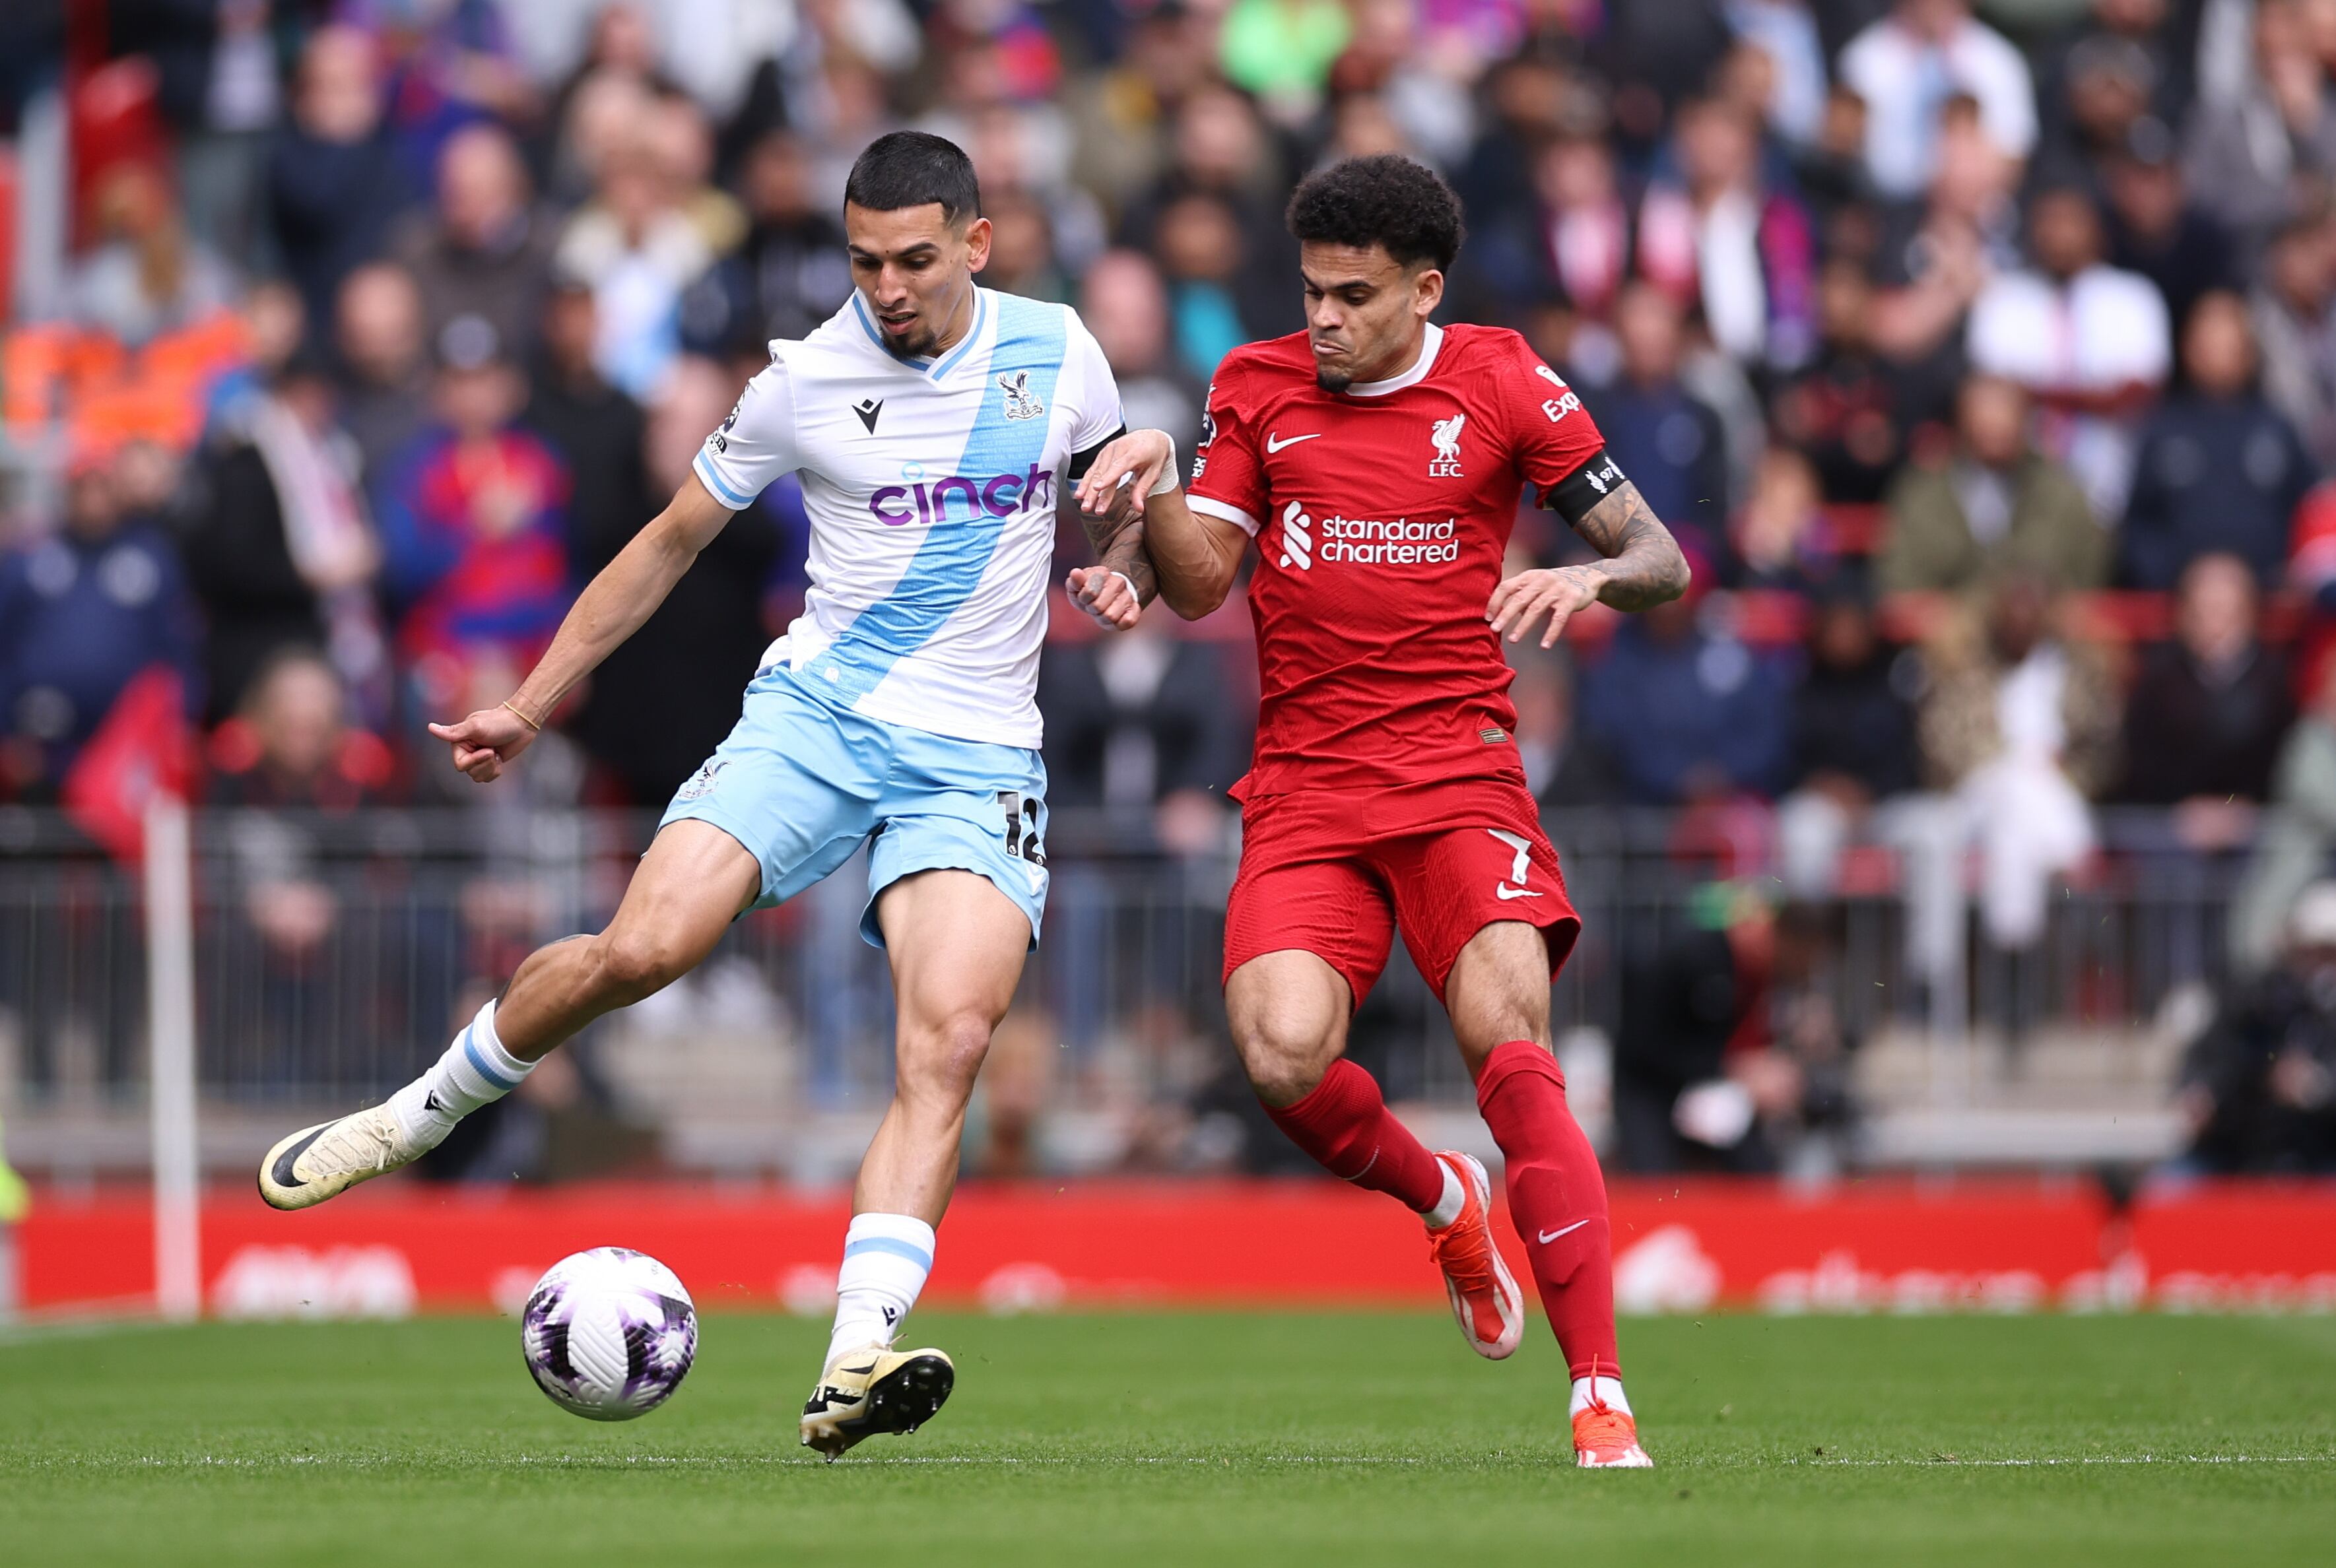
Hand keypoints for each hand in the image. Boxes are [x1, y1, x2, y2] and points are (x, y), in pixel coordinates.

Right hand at [427, 703, 538, 782]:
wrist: (521, 723)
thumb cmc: (499, 722)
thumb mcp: (476, 727)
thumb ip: (454, 732)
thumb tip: (430, 728)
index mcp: (459, 742)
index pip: (460, 765)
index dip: (475, 761)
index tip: (488, 750)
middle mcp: (466, 750)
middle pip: (470, 772)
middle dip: (485, 764)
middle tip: (493, 751)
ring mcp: (478, 757)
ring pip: (478, 777)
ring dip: (490, 768)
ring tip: (496, 754)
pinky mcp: (489, 762)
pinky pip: (488, 777)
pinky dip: (496, 770)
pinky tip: (500, 758)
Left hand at [1065, 565, 1141, 629]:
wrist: (1104, 598)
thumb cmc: (1088, 594)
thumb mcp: (1076, 587)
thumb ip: (1074, 581)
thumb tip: (1075, 573)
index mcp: (1102, 573)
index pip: (1090, 591)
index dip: (1083, 598)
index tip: (1083, 597)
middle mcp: (1118, 582)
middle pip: (1098, 606)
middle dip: (1092, 609)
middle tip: (1093, 606)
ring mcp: (1128, 596)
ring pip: (1111, 616)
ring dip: (1102, 618)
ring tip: (1102, 612)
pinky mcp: (1135, 610)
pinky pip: (1128, 621)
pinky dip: (1117, 624)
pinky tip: (1114, 618)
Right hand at [1073, 429, 1174, 515]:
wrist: (1152, 438)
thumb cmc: (1154, 454)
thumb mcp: (1154, 473)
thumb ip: (1143, 490)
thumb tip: (1138, 508)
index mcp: (1134, 452)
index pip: (1119, 466)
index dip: (1107, 478)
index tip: (1097, 488)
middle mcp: (1119, 449)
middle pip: (1103, 472)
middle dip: (1094, 492)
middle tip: (1088, 507)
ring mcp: (1109, 450)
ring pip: (1095, 471)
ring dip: (1087, 489)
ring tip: (1083, 504)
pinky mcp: (1103, 453)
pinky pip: (1093, 468)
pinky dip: (1086, 481)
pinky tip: (1080, 493)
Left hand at [1486, 564, 1606, 646]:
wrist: (1587, 576)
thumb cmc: (1554, 584)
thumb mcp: (1536, 584)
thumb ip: (1520, 596)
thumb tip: (1500, 616)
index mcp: (1529, 576)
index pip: (1506, 586)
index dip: (1495, 602)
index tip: (1487, 618)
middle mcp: (1542, 580)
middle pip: (1519, 598)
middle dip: (1505, 615)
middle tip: (1494, 629)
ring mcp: (1557, 589)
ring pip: (1536, 609)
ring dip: (1523, 626)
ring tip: (1512, 639)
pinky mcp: (1572, 599)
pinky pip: (1559, 618)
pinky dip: (1551, 632)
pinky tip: (1544, 645)